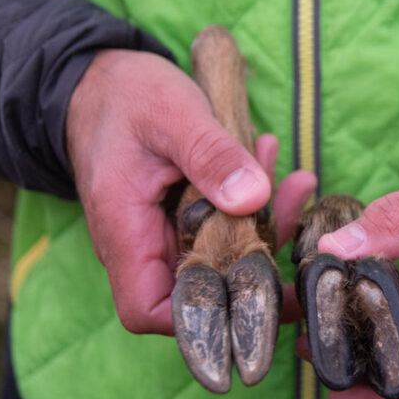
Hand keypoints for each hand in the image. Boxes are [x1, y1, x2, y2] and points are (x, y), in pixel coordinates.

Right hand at [67, 49, 314, 334]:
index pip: (148, 310)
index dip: (200, 319)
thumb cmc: (126, 95)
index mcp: (124, 231)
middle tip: (295, 218)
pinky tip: (270, 166)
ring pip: (220, 257)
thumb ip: (210, 154)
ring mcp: (163, 234)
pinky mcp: (181, 218)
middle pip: (201, 287)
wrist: (102, 79)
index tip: (257, 294)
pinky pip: (222, 227)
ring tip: (292, 184)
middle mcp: (141, 245)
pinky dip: (251, 204)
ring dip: (262, 226)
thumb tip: (252, 198)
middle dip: (256, 261)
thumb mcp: (172, 112)